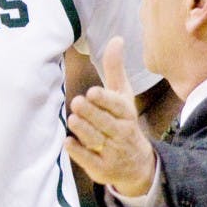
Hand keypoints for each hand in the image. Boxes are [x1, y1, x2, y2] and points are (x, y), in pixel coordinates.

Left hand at [65, 36, 155, 196]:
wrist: (138, 165)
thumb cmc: (124, 122)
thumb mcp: (123, 96)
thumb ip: (116, 69)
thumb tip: (116, 38)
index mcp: (126, 114)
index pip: (117, 106)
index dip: (105, 100)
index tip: (92, 92)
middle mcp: (120, 133)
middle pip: (105, 123)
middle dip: (91, 113)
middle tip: (77, 103)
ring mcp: (111, 152)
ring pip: (96, 140)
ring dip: (83, 130)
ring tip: (73, 119)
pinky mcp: (101, 168)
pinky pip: (89, 160)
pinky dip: (78, 151)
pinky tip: (68, 142)